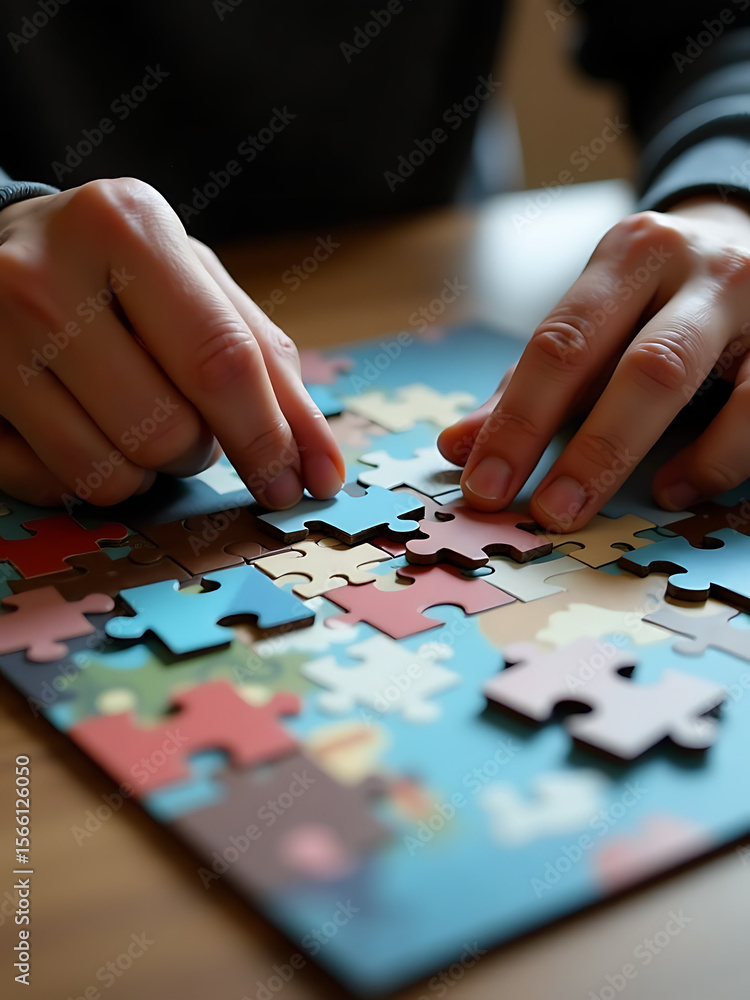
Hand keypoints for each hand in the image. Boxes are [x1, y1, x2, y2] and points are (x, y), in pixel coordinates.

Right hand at [0, 178, 344, 508]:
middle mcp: (44, 274)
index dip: (268, 438)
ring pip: (109, 473)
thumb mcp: (201, 288)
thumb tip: (322, 470)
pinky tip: (82, 427)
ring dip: (146, 470)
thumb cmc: (121, 275)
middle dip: (198, 448)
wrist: (2, 251)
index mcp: (127, 227)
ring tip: (133, 417)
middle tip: (185, 417)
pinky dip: (89, 477)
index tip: (295, 484)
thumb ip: (271, 369)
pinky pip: (53, 487)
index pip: (220, 362)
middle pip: (167, 430)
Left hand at [438, 196, 749, 529]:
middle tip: (547, 514)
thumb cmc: (657, 299)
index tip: (483, 484)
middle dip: (589, 449)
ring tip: (604, 507)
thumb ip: (528, 384)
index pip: (561, 343)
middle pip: (640, 366)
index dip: (519, 420)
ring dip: (651, 456)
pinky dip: (718, 458)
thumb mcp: (594, 322)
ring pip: (703, 385)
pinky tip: (677, 489)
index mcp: (627, 257)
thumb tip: (457, 446)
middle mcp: (695, 269)